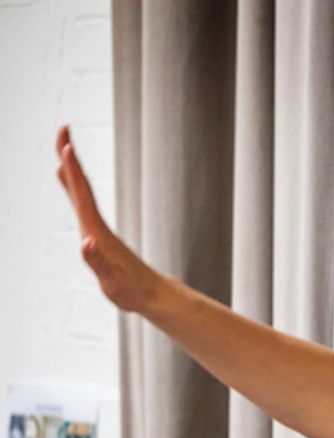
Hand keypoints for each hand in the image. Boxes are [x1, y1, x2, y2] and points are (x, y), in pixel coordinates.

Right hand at [53, 126, 168, 313]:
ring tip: (62, 150)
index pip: (83, 195)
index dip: (73, 171)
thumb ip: (98, 262)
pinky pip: (83, 207)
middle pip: (81, 186)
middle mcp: (97, 226)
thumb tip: (86, 242)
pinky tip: (72, 186)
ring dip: (71, 171)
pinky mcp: (100, 238)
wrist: (155, 296)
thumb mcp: (112, 281)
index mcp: (97, 232)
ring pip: (82, 194)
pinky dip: (74, 191)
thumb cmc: (134, 291)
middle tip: (63, 129)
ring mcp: (98, 230)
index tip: (66, 146)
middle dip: (70, 158)